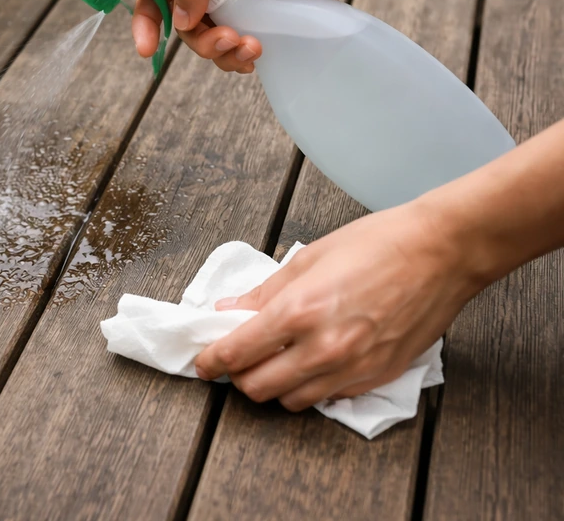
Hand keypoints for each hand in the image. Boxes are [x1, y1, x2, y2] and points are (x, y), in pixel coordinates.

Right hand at [131, 0, 369, 72]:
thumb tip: (180, 19)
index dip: (145, 19)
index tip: (147, 49)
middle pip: (181, 24)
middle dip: (200, 40)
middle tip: (228, 39)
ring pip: (207, 40)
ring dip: (223, 52)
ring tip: (252, 47)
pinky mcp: (259, 18)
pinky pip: (235, 48)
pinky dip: (240, 57)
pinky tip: (257, 55)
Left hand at [192, 199, 486, 410]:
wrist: (442, 251)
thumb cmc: (379, 244)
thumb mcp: (309, 258)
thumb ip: (264, 292)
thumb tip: (230, 310)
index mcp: (299, 311)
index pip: (237, 353)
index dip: (211, 361)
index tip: (203, 362)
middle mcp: (323, 348)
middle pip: (258, 387)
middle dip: (240, 375)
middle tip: (238, 357)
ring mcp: (352, 368)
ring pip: (291, 401)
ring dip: (275, 385)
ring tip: (276, 359)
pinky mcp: (376, 377)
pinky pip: (329, 398)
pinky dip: (311, 387)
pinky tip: (312, 362)